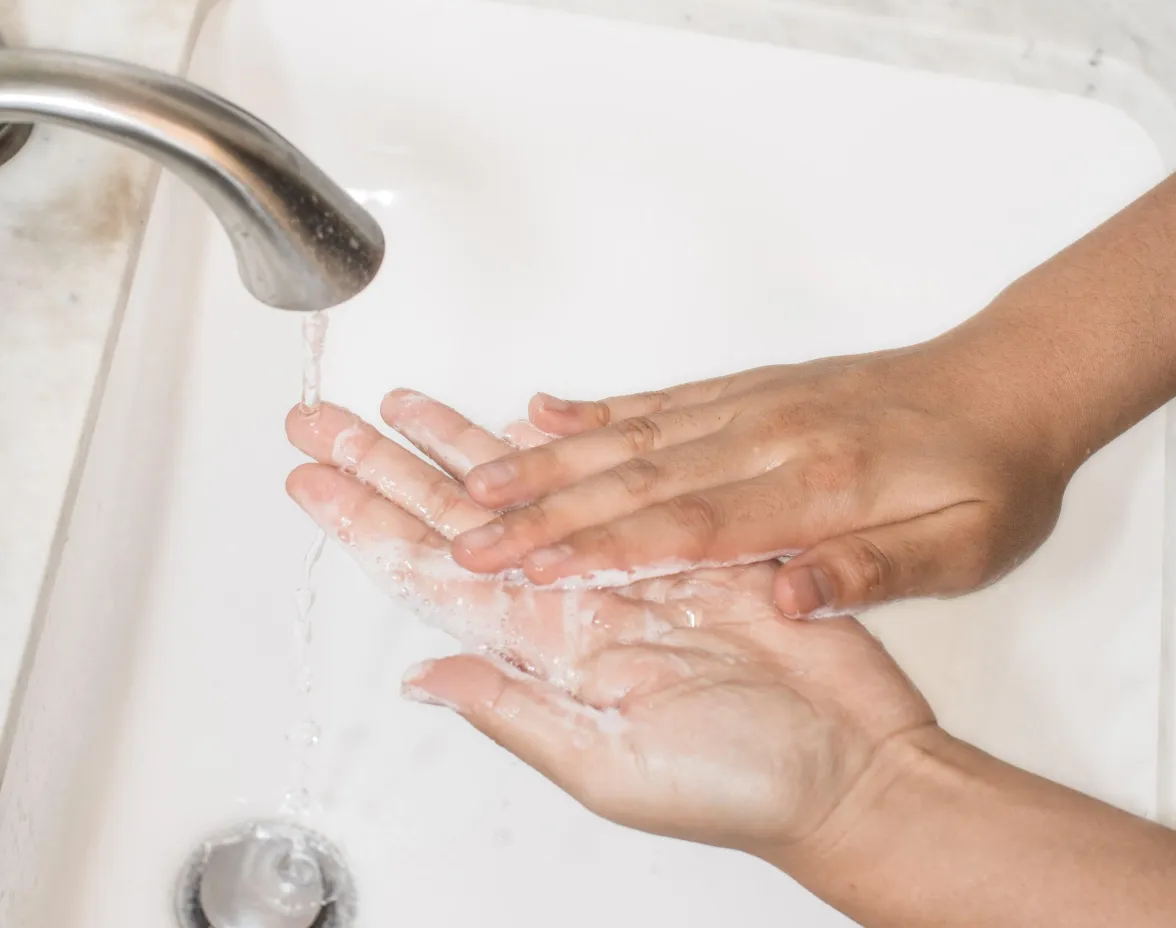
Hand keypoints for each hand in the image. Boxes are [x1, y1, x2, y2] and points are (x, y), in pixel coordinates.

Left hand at [284, 392, 934, 856]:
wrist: (849, 763)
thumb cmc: (740, 784)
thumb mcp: (611, 765)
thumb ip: (515, 714)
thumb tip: (423, 679)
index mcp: (542, 651)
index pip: (428, 573)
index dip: (366, 522)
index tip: (314, 478)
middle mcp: (567, 598)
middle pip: (453, 517)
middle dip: (386, 465)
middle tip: (327, 420)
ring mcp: (619, 562)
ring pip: (519, 486)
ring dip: (458, 444)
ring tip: (405, 402)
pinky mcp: (679, 535)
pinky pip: (601, 477)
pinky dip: (559, 447)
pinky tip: (520, 421)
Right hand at [450, 340, 1075, 617]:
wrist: (1008, 383)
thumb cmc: (991, 473)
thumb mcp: (967, 546)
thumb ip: (876, 570)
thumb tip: (792, 596)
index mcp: (820, 487)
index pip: (690, 526)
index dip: (604, 548)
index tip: (533, 571)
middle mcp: (769, 436)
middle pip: (637, 477)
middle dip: (544, 510)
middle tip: (469, 534)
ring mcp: (753, 405)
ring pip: (632, 434)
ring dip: (550, 459)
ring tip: (479, 479)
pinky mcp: (749, 388)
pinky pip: (660, 398)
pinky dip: (597, 408)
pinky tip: (546, 413)